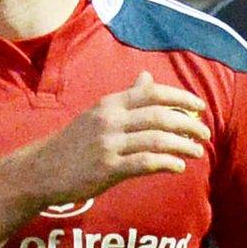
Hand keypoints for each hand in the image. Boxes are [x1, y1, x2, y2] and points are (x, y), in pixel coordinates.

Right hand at [20, 71, 209, 207]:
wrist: (42, 170)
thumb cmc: (74, 143)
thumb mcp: (98, 114)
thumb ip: (126, 98)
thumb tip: (147, 77)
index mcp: (110, 104)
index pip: (152, 93)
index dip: (180, 98)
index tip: (199, 106)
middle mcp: (110, 120)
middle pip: (160, 115)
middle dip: (188, 123)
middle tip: (204, 132)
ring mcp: (108, 144)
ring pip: (157, 139)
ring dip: (182, 145)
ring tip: (197, 151)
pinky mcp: (107, 168)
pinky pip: (145, 163)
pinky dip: (166, 164)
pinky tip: (178, 167)